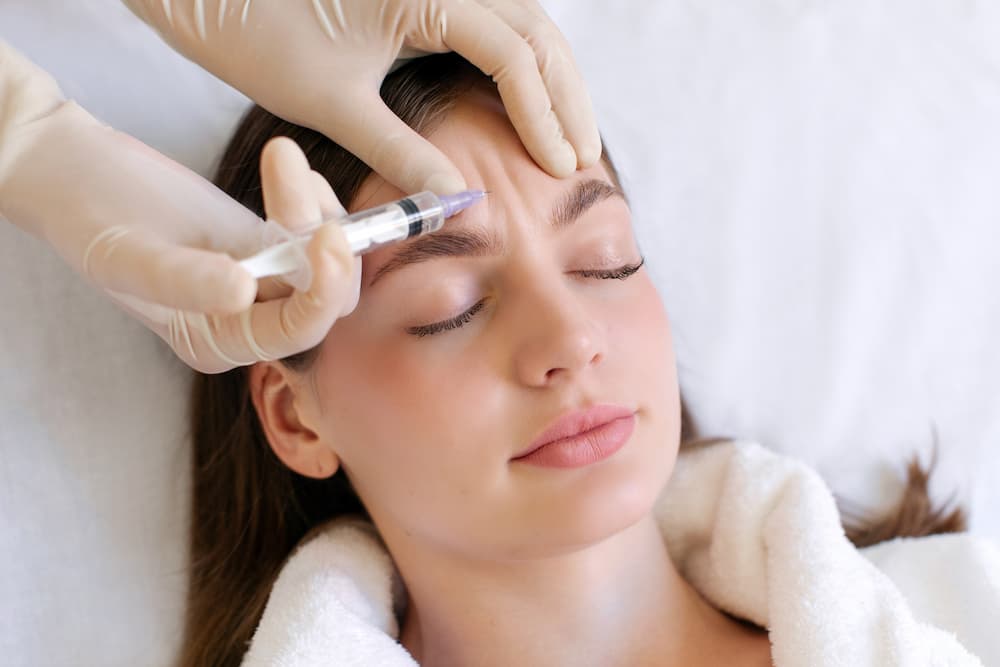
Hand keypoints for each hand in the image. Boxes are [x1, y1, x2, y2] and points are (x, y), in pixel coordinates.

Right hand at [0, 43, 357, 372]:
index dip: (320, 292)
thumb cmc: (92, 220)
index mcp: (219, 344)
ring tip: (280, 157)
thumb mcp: (128, 256)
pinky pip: (313, 230)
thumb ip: (182, 281)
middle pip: (326, 300)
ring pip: (326, 261)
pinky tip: (284, 162)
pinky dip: (311, 196)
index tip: (324, 234)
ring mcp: (262, 279)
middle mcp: (248, 320)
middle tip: (306, 181)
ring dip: (317, 209)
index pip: (293, 332)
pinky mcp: (265, 240)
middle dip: (329, 245)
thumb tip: (242, 292)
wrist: (77, 171)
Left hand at [122, 0, 601, 193]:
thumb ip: (402, 151)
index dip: (545, 116)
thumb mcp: (332, 102)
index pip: (514, 54)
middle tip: (583, 156)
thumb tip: (459, 199)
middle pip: (536, 29)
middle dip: (566, 95)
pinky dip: (518, 63)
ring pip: (522, 20)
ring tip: (568, 135)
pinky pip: (492, 20)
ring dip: (550, 76)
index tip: (563, 169)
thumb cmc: (255, 33)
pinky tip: (526, 101)